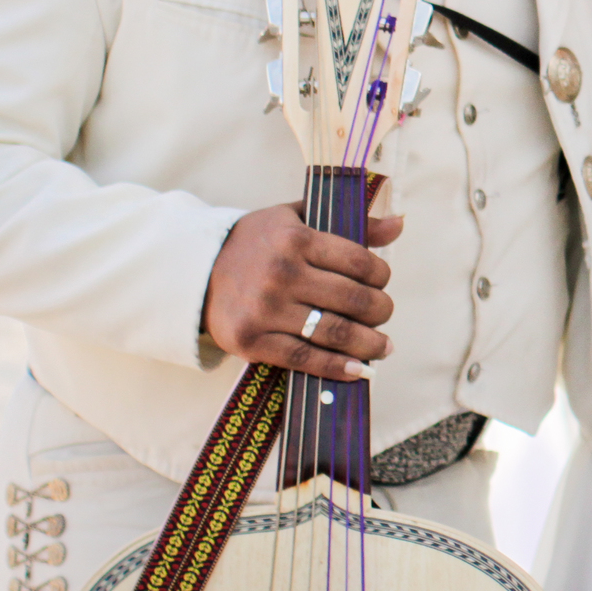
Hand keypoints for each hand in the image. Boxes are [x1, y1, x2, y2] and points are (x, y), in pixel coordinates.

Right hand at [201, 202, 401, 379]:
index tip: (381, 282)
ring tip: (383, 347)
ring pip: (336, 332)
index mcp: (297, 239)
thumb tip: (397, 224)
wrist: (194, 271)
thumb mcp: (297, 219)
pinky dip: (337, 368)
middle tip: (383, 315)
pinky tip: (359, 371)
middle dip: (381, 311)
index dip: (381, 276)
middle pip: (354, 300)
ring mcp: (266, 310)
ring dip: (370, 344)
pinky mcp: (251, 341)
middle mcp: (282, 274)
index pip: (360, 262)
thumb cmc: (256, 244)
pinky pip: (304, 358)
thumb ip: (349, 222)